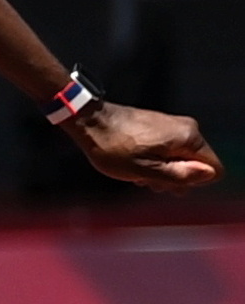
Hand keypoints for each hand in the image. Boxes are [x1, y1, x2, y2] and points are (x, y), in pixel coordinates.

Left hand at [70, 99, 219, 191]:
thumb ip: (179, 175)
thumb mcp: (146, 170)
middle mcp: (187, 129)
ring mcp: (174, 126)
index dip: (193, 181)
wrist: (90, 121)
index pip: (214, 168)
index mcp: (189, 138)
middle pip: (197, 165)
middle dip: (175, 178)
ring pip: (181, 159)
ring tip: (138, 173)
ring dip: (163, 171)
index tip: (168, 182)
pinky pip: (169, 151)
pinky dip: (156, 161)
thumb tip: (208, 175)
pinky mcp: (161, 126)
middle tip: (147, 180)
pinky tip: (136, 165)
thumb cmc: (113, 147)